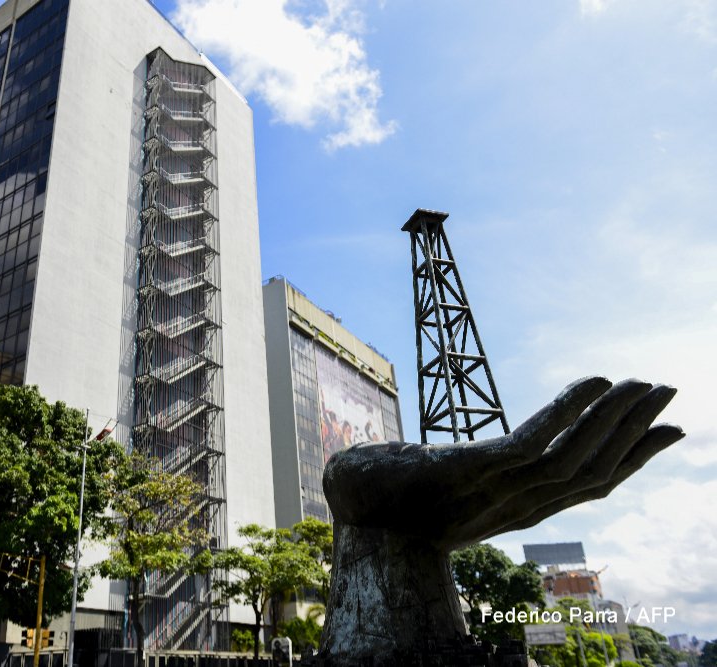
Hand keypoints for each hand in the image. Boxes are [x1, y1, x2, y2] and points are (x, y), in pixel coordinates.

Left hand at [323, 377, 683, 549]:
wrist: (347, 519)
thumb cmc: (388, 501)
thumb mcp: (445, 481)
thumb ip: (475, 469)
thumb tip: (480, 451)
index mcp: (512, 507)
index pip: (586, 485)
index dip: (630, 457)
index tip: (668, 429)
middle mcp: (512, 505)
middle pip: (593, 472)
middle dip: (636, 432)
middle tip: (670, 391)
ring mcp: (492, 490)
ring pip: (574, 458)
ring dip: (615, 419)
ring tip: (646, 382)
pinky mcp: (467, 471)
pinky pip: (530, 442)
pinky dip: (567, 411)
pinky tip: (595, 380)